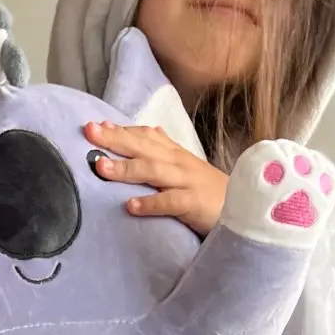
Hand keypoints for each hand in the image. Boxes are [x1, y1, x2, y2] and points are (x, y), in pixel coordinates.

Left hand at [83, 121, 229, 238]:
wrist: (246, 209)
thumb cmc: (211, 191)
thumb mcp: (188, 167)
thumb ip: (167, 150)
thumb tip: (151, 130)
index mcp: (174, 155)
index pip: (145, 136)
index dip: (121, 130)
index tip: (96, 125)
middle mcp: (178, 163)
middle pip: (144, 147)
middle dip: (115, 139)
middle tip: (89, 132)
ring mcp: (187, 182)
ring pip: (153, 171)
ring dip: (126, 169)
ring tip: (101, 168)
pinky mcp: (194, 204)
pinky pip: (170, 203)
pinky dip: (150, 203)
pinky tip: (130, 206)